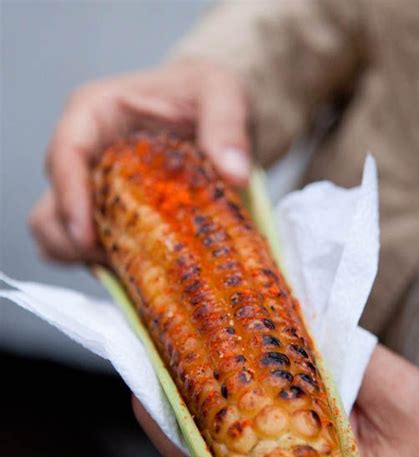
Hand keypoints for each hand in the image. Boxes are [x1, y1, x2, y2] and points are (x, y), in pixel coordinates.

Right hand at [29, 59, 249, 262]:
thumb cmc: (206, 93)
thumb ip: (226, 127)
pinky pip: (92, 251)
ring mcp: (94, 189)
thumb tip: (234, 173)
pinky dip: (108, 266)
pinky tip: (142, 269)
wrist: (216, 113)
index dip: (69, 198)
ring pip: (61, 234)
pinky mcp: (111, 216)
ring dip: (87, 259)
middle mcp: (86, 153)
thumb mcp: (223, 93)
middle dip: (77, 241)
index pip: (65, 155)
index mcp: (95, 113)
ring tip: (131, 268)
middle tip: (119, 260)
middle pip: (53, 207)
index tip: (88, 237)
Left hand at [132, 345, 418, 456]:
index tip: (150, 377)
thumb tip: (287, 324)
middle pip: (202, 456)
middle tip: (154, 346)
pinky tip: (217, 369)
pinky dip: (221, 406)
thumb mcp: (400, 398)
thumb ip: (343, 362)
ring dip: (193, 401)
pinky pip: (239, 440)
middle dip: (172, 402)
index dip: (173, 422)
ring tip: (175, 349)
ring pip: (215, 449)